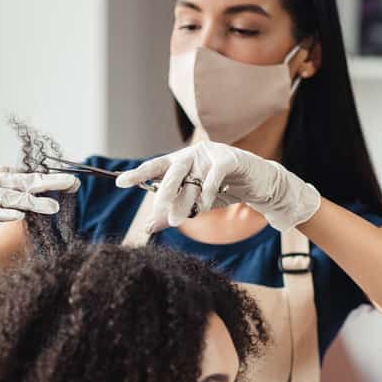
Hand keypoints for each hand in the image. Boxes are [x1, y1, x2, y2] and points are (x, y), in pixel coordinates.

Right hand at [0, 166, 78, 273]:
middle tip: (73, 184)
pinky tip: (19, 216)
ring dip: (33, 202)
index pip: (28, 176)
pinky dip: (3, 213)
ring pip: (10, 197)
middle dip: (50, 183)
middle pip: (24, 181)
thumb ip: (10, 199)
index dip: (51, 179)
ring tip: (54, 207)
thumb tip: (36, 199)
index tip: (74, 182)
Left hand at [114, 141, 320, 233]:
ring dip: (184, 202)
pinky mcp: (230, 158)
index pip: (156, 166)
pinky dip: (207, 193)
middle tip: (157, 214)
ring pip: (191, 179)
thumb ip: (173, 211)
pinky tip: (204, 205)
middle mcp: (193, 154)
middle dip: (163, 195)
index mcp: (181, 161)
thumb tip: (148, 227)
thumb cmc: (225, 190)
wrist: (261, 184)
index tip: (120, 182)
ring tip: (178, 220)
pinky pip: (213, 177)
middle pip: (171, 173)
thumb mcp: (197, 204)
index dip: (138, 174)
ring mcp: (211, 154)